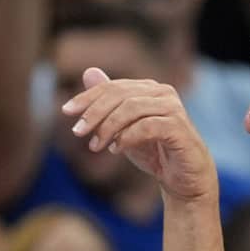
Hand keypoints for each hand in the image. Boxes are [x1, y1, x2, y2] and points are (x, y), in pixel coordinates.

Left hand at [61, 68, 216, 202]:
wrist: (184, 178)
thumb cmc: (154, 151)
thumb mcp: (124, 128)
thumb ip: (108, 103)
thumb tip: (88, 72)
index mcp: (149, 89)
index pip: (112, 87)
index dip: (87, 97)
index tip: (65, 112)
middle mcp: (163, 93)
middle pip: (120, 94)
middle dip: (94, 113)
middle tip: (77, 132)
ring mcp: (173, 109)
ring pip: (131, 108)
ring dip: (108, 128)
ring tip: (95, 146)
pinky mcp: (179, 127)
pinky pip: (147, 126)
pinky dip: (127, 137)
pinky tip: (115, 149)